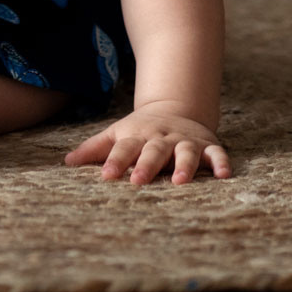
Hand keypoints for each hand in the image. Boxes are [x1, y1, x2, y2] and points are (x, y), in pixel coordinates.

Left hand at [65, 105, 231, 184]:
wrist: (176, 108)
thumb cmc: (140, 130)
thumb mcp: (117, 134)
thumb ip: (94, 149)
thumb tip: (66, 162)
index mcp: (137, 136)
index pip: (123, 149)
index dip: (114, 161)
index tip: (105, 176)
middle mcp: (161, 138)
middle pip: (152, 151)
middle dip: (145, 166)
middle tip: (137, 181)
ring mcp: (185, 141)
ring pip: (185, 153)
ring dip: (183, 166)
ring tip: (179, 182)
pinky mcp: (207, 145)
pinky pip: (217, 154)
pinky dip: (222, 163)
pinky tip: (225, 175)